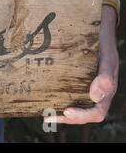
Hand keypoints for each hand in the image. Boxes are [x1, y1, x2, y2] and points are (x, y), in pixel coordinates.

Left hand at [45, 5, 118, 123]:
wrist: (101, 33)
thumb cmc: (104, 46)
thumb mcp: (107, 59)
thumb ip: (105, 77)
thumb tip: (95, 97)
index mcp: (106, 92)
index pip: (97, 112)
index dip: (82, 116)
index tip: (67, 112)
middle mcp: (96, 94)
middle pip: (84, 114)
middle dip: (67, 118)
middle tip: (50, 116)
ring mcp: (87, 89)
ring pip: (75, 107)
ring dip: (61, 114)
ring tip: (46, 115)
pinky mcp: (77, 82)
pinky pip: (69, 96)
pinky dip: (59, 101)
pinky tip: (46, 102)